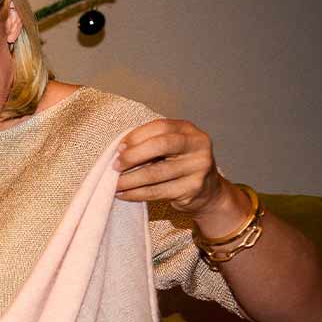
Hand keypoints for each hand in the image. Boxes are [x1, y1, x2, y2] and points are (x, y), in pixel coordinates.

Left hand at [115, 119, 229, 217]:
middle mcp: (197, 145)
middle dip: (133, 156)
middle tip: (115, 166)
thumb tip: (120, 150)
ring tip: (114, 184)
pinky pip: (157, 191)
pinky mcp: (192, 188)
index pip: (160, 127)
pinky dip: (136, 194)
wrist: (207, 190)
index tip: (119, 148)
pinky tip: (123, 194)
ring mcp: (198, 167)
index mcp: (188, 130)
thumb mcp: (170, 148)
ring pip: (155, 173)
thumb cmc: (179, 165)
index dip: (136, 136)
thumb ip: (150, 143)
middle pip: (161, 145)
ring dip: (129, 180)